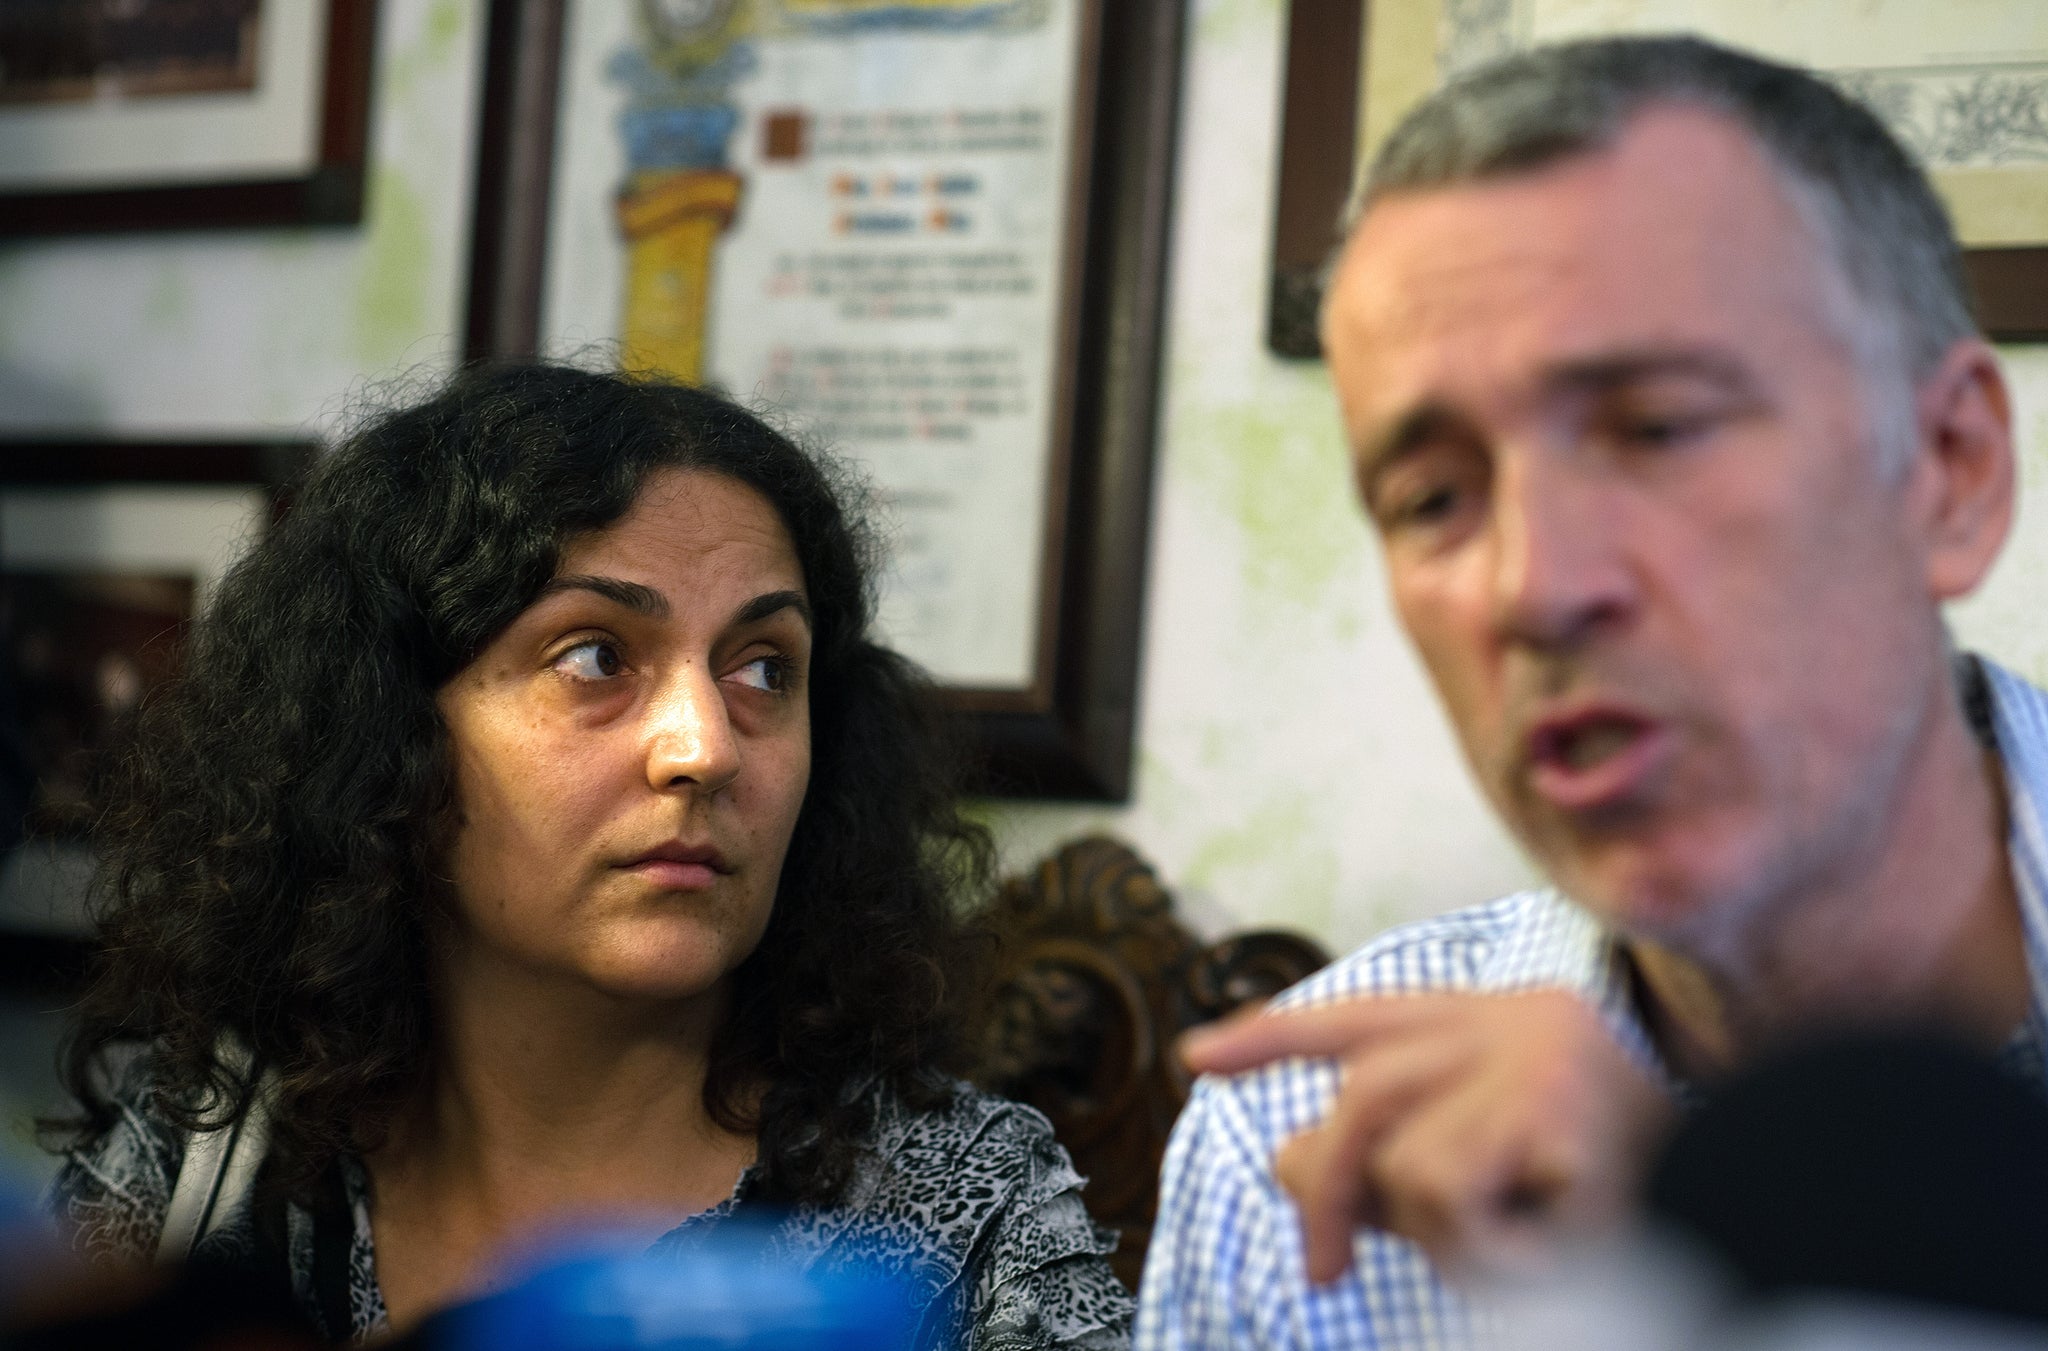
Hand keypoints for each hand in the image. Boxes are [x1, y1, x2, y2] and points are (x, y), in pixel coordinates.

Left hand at [1181, 990, 1674, 1281]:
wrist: (1768, 1229)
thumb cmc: (1636, 1222)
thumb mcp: (1499, 1192)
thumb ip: (1398, 1166)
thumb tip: (1286, 1160)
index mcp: (1515, 1025)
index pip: (1375, 1017)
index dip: (1283, 1034)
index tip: (1202, 1054)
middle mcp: (1527, 1020)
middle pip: (1367, 1088)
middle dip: (1330, 1185)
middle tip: (1325, 1273)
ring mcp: (1545, 1052)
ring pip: (1404, 1157)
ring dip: (1448, 1241)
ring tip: (1533, 1255)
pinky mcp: (1557, 1100)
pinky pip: (1449, 1194)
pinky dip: (1485, 1252)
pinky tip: (1556, 1250)